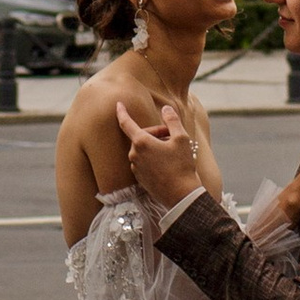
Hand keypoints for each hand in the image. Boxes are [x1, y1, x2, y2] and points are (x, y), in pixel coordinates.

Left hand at [113, 94, 201, 209]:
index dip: (122, 112)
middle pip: (141, 136)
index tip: (118, 104)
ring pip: (143, 149)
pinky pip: (144, 162)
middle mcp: (134, 155)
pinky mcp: (140, 178)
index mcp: (141, 142)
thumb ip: (172, 120)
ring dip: (155, 146)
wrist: (181, 195)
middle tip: (172, 136)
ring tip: (172, 151)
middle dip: (156, 133)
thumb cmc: (181, 166)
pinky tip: (168, 163)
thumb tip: (166, 109)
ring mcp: (136, 168)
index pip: (126, 123)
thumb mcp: (181, 138)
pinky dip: (153, 158)